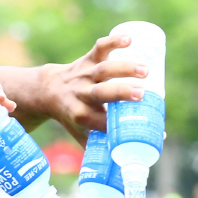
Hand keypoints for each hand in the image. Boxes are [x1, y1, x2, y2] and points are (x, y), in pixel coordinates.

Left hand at [32, 33, 148, 143]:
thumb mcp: (80, 134)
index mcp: (81, 116)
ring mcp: (84, 75)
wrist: (47, 91)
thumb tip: (131, 159)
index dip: (125, 126)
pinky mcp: (86, 59)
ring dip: (124, 68)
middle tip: (142, 94)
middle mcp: (81, 95)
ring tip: (145, 69)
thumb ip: (101, 146)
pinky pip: (99, 47)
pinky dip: (113, 40)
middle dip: (121, 92)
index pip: (104, 122)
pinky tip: (130, 39)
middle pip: (102, 93)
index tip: (149, 130)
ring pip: (104, 69)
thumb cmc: (71, 116)